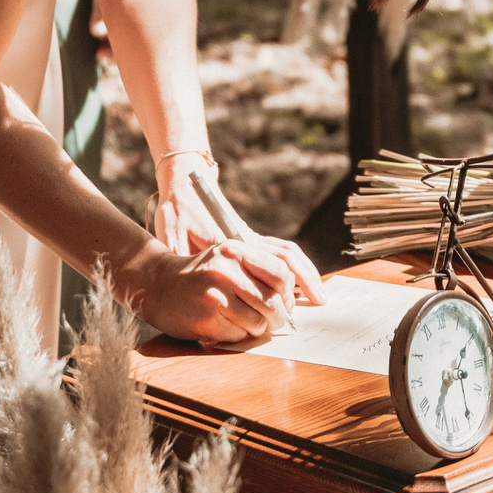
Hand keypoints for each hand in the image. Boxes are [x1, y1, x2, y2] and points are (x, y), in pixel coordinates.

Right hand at [123, 240, 282, 346]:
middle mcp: (226, 270)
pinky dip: (237, 335)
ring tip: (246, 323)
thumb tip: (293, 298)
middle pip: (273, 302)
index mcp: (236, 250)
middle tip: (272, 321)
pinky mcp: (205, 318)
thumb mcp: (228, 258)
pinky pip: (238, 335)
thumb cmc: (201, 274)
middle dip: (278, 317)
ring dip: (256, 328)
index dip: (288, 293)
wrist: (158, 284)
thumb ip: (258, 269)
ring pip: (258, 322)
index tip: (284, 302)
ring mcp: (214, 294)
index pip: (281, 273)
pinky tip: (225, 326)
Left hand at [147, 151, 325, 323]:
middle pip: (285, 256)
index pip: (265, 263)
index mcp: (232, 239)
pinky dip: (295, 265)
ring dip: (306, 271)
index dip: (281, 286)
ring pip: (287, 252)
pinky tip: (300, 281)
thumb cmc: (176, 211)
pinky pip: (281, 250)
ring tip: (318, 294)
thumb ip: (183, 255)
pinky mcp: (250, 236)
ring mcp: (251, 236)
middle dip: (305, 278)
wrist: (184, 185)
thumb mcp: (173, 233)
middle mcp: (247, 237)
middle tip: (318, 300)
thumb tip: (195, 281)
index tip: (289, 306)